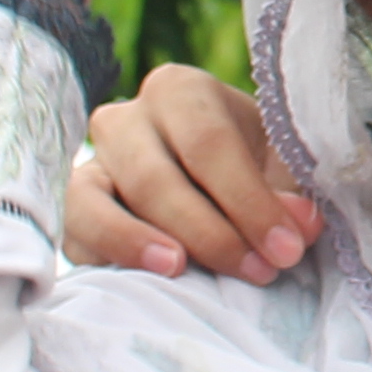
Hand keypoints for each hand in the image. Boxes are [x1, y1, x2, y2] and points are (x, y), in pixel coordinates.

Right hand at [65, 65, 319, 279]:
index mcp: (180, 91)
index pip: (208, 142)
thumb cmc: (251, 166)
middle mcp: (125, 119)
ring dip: (136, 242)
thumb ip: (290, 195)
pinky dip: (106, 257)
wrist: (210, 182)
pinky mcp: (72, 210)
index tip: (286, 248)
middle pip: (153, 178)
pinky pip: (74, 234)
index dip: (248, 201)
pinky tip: (146, 280)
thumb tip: (300, 226)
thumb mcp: (279, 169)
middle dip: (209, 233)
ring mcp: (91, 164)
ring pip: (94, 202)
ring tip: (179, 270)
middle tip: (259, 271)